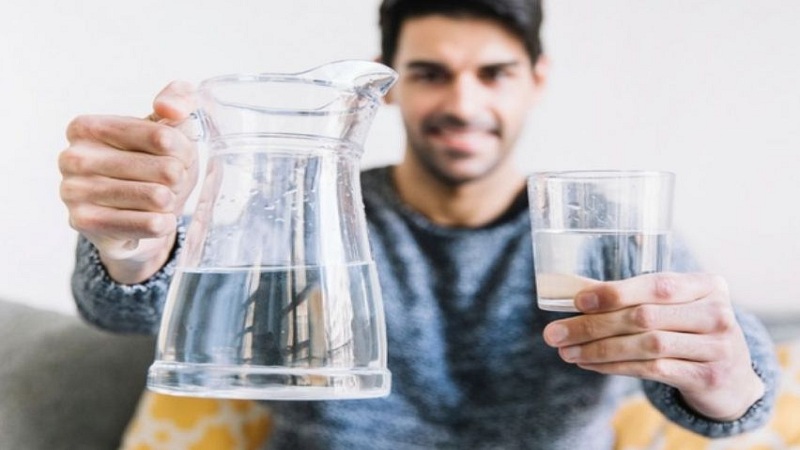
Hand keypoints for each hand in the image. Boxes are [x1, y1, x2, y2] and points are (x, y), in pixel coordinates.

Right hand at [58, 81, 198, 283]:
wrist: (136, 217)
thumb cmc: (154, 164)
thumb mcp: (171, 126)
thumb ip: (180, 99)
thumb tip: (170, 109)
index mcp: (87, 127)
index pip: (164, 137)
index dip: (183, 152)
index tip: (175, 156)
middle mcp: (73, 157)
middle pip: (166, 169)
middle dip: (179, 179)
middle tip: (168, 183)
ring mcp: (73, 192)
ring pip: (159, 197)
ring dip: (171, 202)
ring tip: (159, 200)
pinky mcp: (85, 223)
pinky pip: (150, 225)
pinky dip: (164, 223)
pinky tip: (155, 219)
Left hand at [542, 272, 763, 420]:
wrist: (732, 377)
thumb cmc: (689, 330)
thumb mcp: (673, 306)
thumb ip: (635, 296)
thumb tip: (576, 292)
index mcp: (707, 285)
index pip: (657, 285)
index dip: (616, 292)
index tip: (578, 300)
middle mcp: (717, 313)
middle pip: (645, 317)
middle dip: (593, 325)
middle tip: (555, 333)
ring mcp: (717, 347)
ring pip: (646, 346)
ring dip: (598, 349)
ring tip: (566, 351)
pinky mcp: (708, 377)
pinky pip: (652, 371)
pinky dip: (615, 367)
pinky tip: (589, 364)